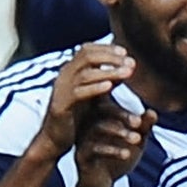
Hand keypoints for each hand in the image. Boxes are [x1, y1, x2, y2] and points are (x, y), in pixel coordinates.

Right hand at [35, 43, 135, 158]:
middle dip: (111, 58)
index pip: (87, 50)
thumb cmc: (76, 115)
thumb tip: (126, 67)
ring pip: (86, 74)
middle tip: (131, 62)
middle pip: (87, 56)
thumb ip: (107, 80)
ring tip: (128, 74)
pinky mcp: (62, 105)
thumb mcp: (94, 95)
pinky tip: (110, 87)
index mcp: (70, 70)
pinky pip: (79, 92)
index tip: (126, 52)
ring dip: (109, 72)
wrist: (56, 138)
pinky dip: (95, 88)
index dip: (106, 49)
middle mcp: (64, 75)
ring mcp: (62, 89)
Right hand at [72, 99, 156, 186]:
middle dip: (123, 116)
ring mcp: (82, 138)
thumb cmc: (118, 157)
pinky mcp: (80, 155)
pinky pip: (93, 148)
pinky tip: (126, 154)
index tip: (140, 117)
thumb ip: (143, 128)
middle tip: (139, 123)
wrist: (102, 183)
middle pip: (102, 111)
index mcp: (99, 116)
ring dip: (119, 132)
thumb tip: (152, 113)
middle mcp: (87, 123)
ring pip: (98, 128)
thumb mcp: (135, 143)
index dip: (124, 107)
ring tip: (137, 139)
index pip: (110, 104)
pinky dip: (111, 150)